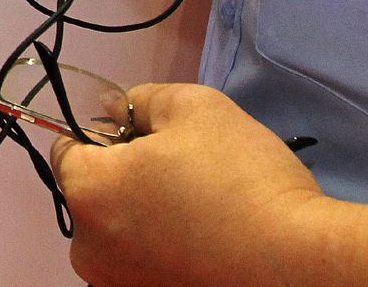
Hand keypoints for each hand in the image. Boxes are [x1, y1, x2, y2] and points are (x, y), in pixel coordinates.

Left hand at [50, 82, 329, 286]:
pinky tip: (206, 240)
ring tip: (200, 208)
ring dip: (145, 215)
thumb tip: (109, 108)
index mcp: (86, 192)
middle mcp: (87, 249)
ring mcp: (118, 284)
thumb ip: (138, 100)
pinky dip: (164, 249)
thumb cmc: (240, 178)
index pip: (67, 149)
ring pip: (119, 232)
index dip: (105, 134)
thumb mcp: (193, 107)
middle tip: (183, 170)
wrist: (299, 265)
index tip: (148, 136)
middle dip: (125, 176)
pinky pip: (144, 263)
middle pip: (92, 194)